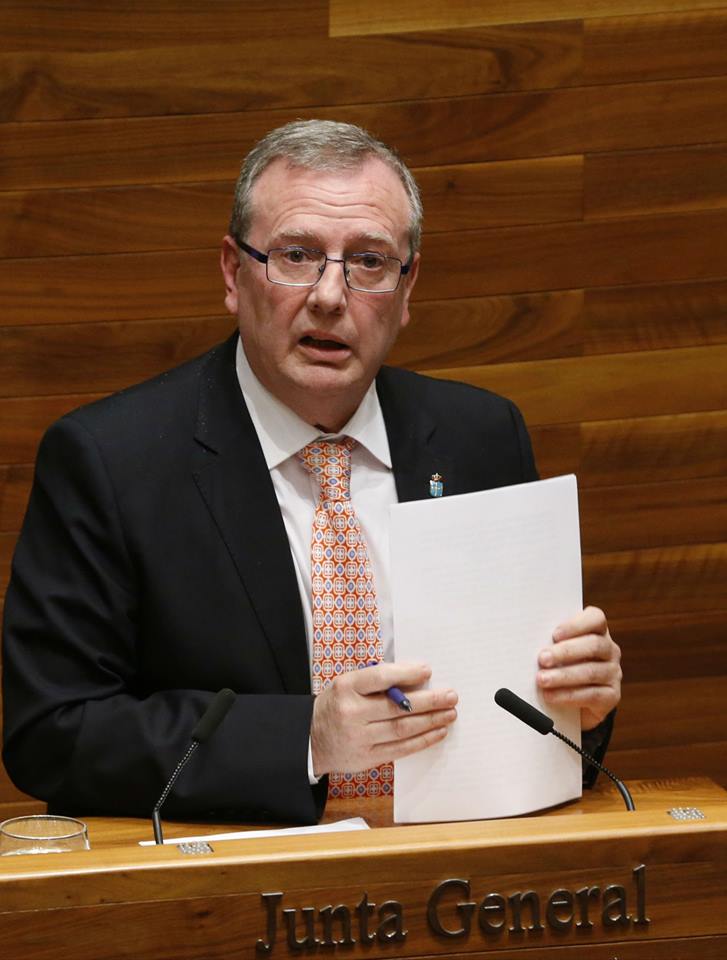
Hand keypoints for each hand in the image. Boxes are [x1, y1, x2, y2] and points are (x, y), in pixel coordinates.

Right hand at [310, 662, 457, 776]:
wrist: (311, 739)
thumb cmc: (336, 705)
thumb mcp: (347, 684)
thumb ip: (376, 681)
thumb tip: (415, 678)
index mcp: (346, 688)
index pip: (380, 678)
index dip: (406, 674)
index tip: (427, 670)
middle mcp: (351, 713)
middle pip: (397, 707)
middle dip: (429, 701)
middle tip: (451, 696)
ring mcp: (359, 738)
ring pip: (402, 729)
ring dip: (431, 721)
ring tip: (450, 713)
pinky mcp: (367, 758)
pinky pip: (400, 749)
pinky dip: (422, 740)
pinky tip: (438, 732)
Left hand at [536, 606, 620, 730]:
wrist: (576, 702)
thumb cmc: (561, 666)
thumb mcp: (557, 650)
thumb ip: (550, 643)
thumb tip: (528, 643)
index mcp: (598, 631)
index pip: (596, 619)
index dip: (576, 625)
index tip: (554, 634)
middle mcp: (610, 650)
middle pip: (594, 645)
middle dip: (565, 652)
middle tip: (542, 659)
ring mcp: (613, 673)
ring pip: (591, 672)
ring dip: (563, 676)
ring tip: (542, 680)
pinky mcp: (612, 695)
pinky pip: (592, 695)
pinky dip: (568, 695)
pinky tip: (551, 696)